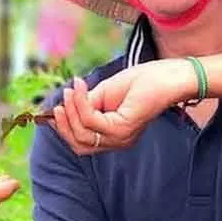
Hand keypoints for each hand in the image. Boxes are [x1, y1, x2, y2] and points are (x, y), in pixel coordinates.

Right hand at [54, 60, 197, 156]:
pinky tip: (79, 88)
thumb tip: (64, 109)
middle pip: (79, 144)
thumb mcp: (104, 94)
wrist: (167, 76)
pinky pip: (92, 120)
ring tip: (71, 90)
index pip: (81, 143)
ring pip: (83, 134)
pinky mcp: (123, 128)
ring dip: (72, 110)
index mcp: (114, 137)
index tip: (55, 108)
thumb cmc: (140, 82)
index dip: (64, 128)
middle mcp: (118, 142)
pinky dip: (81, 103)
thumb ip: (86, 105)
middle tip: (61, 100)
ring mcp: (121, 138)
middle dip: (64, 124)